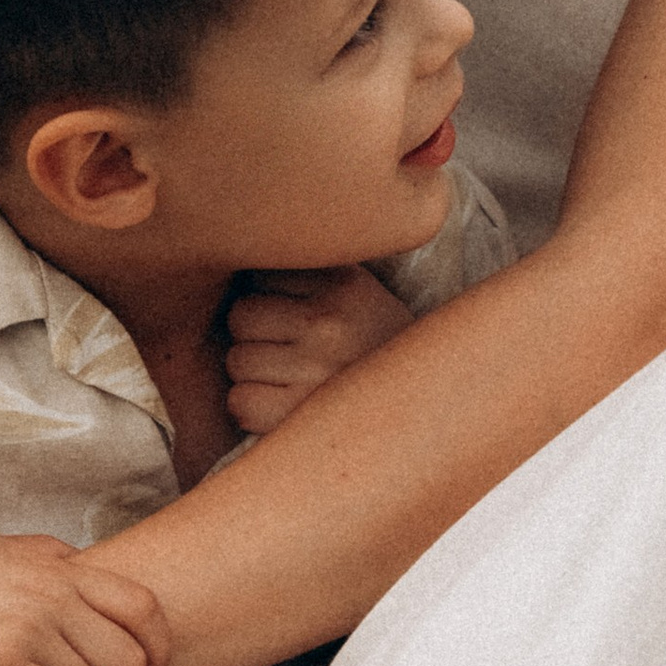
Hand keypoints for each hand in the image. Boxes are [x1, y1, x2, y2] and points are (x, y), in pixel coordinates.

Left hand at [225, 267, 413, 435]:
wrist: (429, 405)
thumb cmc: (377, 348)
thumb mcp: (360, 293)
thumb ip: (313, 272)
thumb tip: (242, 249)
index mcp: (344, 285)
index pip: (260, 276)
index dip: (269, 298)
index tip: (292, 316)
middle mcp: (329, 324)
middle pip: (241, 316)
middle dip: (253, 333)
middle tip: (285, 349)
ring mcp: (315, 372)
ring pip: (237, 360)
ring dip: (252, 373)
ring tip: (288, 378)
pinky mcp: (300, 416)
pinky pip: (240, 402)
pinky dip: (250, 407)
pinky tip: (279, 405)